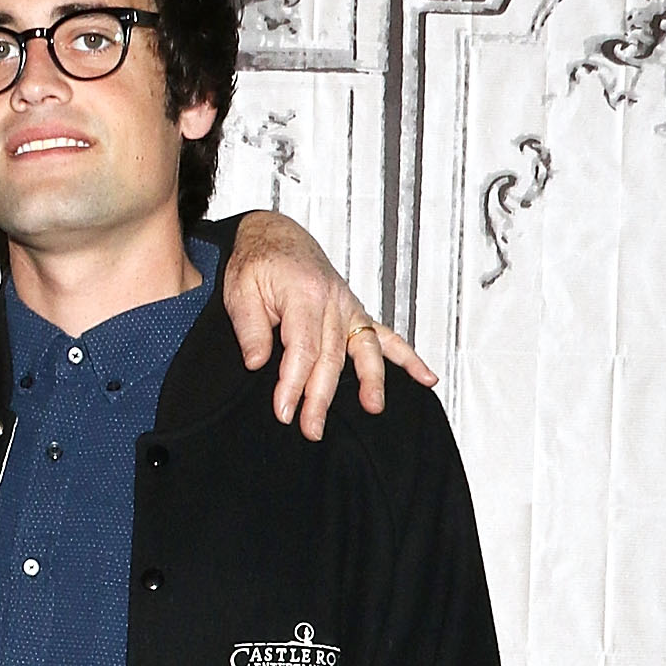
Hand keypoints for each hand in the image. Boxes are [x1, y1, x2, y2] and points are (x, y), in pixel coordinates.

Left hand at [227, 209, 438, 441]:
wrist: (274, 236)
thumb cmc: (257, 262)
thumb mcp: (239, 290)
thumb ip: (250, 328)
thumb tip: (258, 362)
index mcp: (304, 293)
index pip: (303, 348)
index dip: (293, 384)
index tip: (284, 412)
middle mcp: (333, 300)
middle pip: (332, 356)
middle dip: (322, 396)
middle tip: (312, 428)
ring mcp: (348, 307)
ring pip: (364, 348)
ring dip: (371, 380)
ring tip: (373, 407)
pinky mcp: (355, 313)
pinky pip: (386, 336)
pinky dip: (407, 357)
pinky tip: (425, 378)